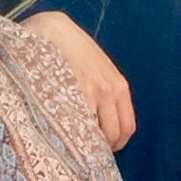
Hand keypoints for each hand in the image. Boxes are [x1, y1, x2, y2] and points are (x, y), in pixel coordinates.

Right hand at [25, 11, 135, 149]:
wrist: (54, 29)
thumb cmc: (73, 51)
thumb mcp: (98, 70)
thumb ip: (104, 94)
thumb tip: (101, 125)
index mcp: (119, 87)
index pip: (126, 127)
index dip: (114, 143)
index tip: (101, 148)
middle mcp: (110, 91)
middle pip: (114, 136)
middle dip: (100, 148)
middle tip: (84, 151)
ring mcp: (92, 92)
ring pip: (96, 135)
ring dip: (85, 143)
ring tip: (71, 143)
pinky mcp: (74, 92)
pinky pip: (78, 125)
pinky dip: (72, 133)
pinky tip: (61, 131)